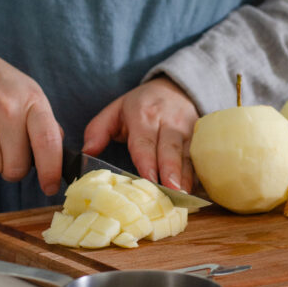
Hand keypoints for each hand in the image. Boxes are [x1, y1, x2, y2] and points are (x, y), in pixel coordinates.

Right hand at [0, 48, 62, 195]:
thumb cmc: (2, 83)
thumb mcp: (31, 95)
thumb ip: (46, 125)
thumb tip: (57, 157)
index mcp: (32, 101)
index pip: (48, 143)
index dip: (51, 172)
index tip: (50, 186)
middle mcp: (7, 107)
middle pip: (15, 167)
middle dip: (14, 169)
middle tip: (10, 153)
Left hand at [82, 76, 197, 191]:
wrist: (175, 88)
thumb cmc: (140, 105)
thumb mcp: (115, 110)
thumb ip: (98, 130)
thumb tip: (86, 152)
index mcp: (143, 115)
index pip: (144, 141)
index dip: (147, 161)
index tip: (148, 178)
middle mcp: (168, 122)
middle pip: (170, 149)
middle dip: (171, 171)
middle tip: (171, 192)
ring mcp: (188, 130)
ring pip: (188, 156)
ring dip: (187, 178)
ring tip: (184, 198)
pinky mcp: (201, 138)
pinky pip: (201, 159)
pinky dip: (199, 176)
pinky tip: (196, 194)